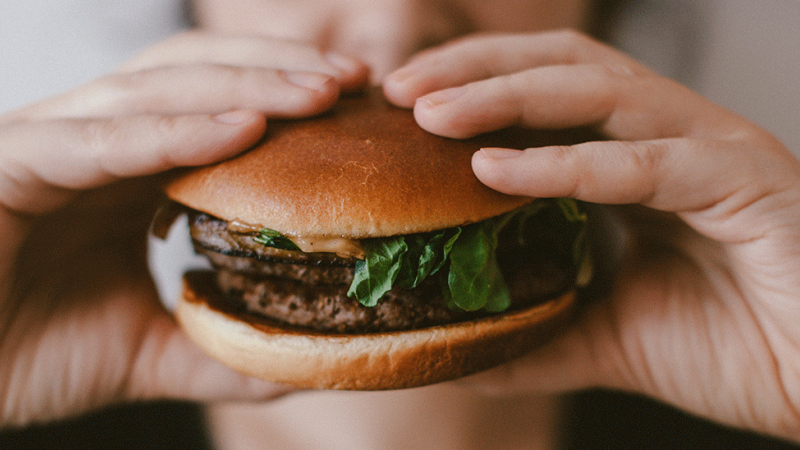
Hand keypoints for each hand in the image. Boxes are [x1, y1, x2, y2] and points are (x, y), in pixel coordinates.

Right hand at [0, 31, 368, 426]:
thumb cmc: (22, 353)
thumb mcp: (144, 352)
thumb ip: (215, 350)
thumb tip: (296, 362)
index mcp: (128, 171)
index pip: (217, 108)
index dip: (287, 98)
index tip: (360, 105)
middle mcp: (95, 142)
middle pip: (198, 78)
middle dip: (281, 69)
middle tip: (359, 78)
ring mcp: (51, 144)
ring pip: (157, 90)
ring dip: (245, 84)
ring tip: (323, 90)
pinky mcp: (9, 162)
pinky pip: (101, 138)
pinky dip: (174, 130)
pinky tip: (243, 128)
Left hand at [384, 30, 799, 440]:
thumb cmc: (732, 348)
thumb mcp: (607, 336)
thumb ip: (539, 333)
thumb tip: (464, 349)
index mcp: (639, 158)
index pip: (546, 92)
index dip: (473, 87)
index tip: (401, 108)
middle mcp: (672, 136)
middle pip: (562, 66)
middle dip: (475, 69)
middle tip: (399, 90)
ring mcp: (710, 148)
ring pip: (597, 91)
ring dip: (504, 95)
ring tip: (429, 113)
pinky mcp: (744, 180)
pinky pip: (641, 162)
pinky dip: (563, 163)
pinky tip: (494, 169)